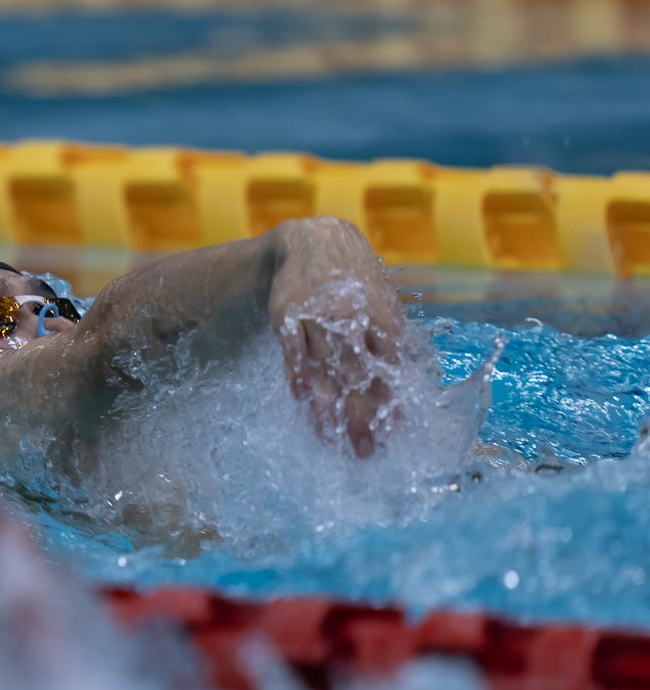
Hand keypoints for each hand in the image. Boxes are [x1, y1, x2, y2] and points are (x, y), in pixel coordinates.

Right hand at [268, 218, 409, 456]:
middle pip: (358, 375)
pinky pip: (292, 349)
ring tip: (329, 435)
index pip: (389, 369)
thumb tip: (400, 391)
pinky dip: (297, 373)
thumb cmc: (354, 283)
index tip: (391, 435)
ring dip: (327, 404)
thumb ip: (387, 345)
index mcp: (383, 318)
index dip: (390, 404)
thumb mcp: (379, 305)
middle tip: (363, 449)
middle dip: (362, 415)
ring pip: (324, 366)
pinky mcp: (288, 314)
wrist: (315, 241)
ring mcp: (318, 315)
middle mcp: (353, 317)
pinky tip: (300, 398)